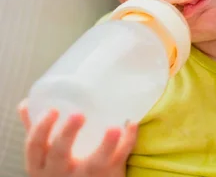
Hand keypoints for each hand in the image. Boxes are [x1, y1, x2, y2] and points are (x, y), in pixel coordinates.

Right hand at [18, 101, 137, 176]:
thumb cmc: (62, 169)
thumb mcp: (44, 157)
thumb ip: (37, 132)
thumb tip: (26, 104)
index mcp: (41, 165)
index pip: (34, 147)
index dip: (41, 128)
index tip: (53, 110)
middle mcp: (60, 173)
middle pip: (60, 154)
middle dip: (67, 134)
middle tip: (79, 114)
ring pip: (95, 163)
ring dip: (106, 145)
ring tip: (115, 127)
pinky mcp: (108, 176)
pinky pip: (119, 159)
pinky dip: (127, 142)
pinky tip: (131, 124)